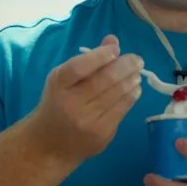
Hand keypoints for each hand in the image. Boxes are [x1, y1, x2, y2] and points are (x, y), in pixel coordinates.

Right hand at [22, 35, 142, 163]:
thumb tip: (113, 41)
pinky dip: (131, 96)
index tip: (115, 49)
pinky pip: (121, 110)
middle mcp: (71, 103)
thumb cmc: (57, 103)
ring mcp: (87, 121)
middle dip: (126, 66)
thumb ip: (87, 60)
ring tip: (137, 73)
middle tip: (137, 60)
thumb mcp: (63, 79)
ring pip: (117, 95)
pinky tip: (134, 89)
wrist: (49, 144)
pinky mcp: (101, 134)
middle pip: (104, 80)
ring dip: (132, 80)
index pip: (80, 66)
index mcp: (58, 84)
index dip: (101, 55)